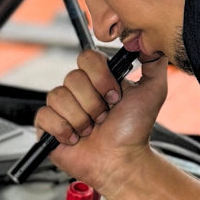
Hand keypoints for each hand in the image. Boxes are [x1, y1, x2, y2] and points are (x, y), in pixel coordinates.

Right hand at [33, 50, 168, 194]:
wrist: (122, 161)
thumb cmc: (135, 130)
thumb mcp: (153, 90)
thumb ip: (154, 61)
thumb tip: (145, 39)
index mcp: (98, 79)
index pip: (87, 58)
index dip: (100, 78)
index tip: (115, 97)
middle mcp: (78, 90)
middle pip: (72, 78)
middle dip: (93, 103)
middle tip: (103, 117)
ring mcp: (62, 107)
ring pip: (58, 97)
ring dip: (80, 119)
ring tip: (91, 130)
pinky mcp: (48, 125)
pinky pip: (45, 116)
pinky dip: (63, 129)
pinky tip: (75, 138)